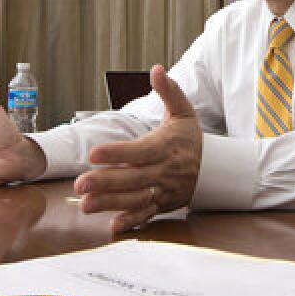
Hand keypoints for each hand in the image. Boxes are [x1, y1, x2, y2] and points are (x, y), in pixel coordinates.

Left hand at [74, 64, 202, 232]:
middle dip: (106, 182)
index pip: (139, 151)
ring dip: (110, 204)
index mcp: (166, 146)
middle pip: (133, 178)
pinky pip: (147, 215)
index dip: (117, 153)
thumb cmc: (190, 138)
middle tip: (79, 184)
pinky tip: (113, 226)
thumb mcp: (182, 111)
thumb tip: (157, 69)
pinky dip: (131, 222)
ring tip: (86, 206)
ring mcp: (163, 190)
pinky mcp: (163, 204)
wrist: (215, 168)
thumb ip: (168, 91)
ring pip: (136, 199)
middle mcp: (164, 170)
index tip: (94, 154)